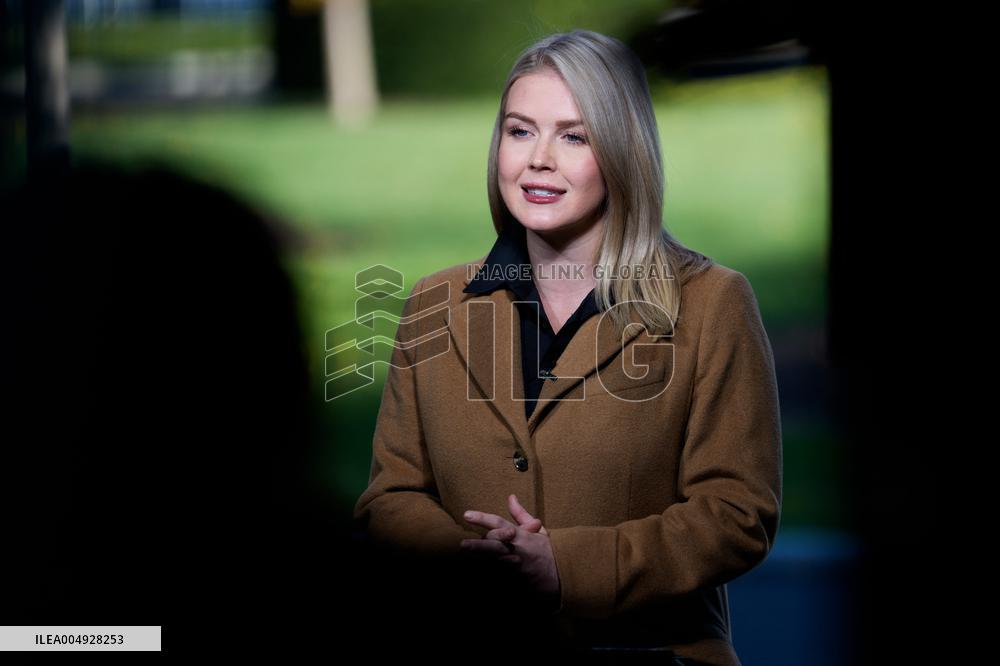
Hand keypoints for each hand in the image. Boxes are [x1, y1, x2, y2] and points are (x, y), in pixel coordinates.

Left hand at [460, 494, 559, 609]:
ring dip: (481, 562)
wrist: (565, 576)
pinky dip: (492, 578)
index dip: (483, 518)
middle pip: (495, 545)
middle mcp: (518, 550)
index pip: (500, 523)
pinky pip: (502, 580)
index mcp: (522, 535)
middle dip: (479, 545)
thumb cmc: (549, 551)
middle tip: (462, 545)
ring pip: (496, 563)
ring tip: (465, 563)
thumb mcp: (539, 530)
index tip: (467, 515)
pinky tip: (478, 579)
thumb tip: (510, 497)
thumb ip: (521, 515)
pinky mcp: (519, 582)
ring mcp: (518, 567)